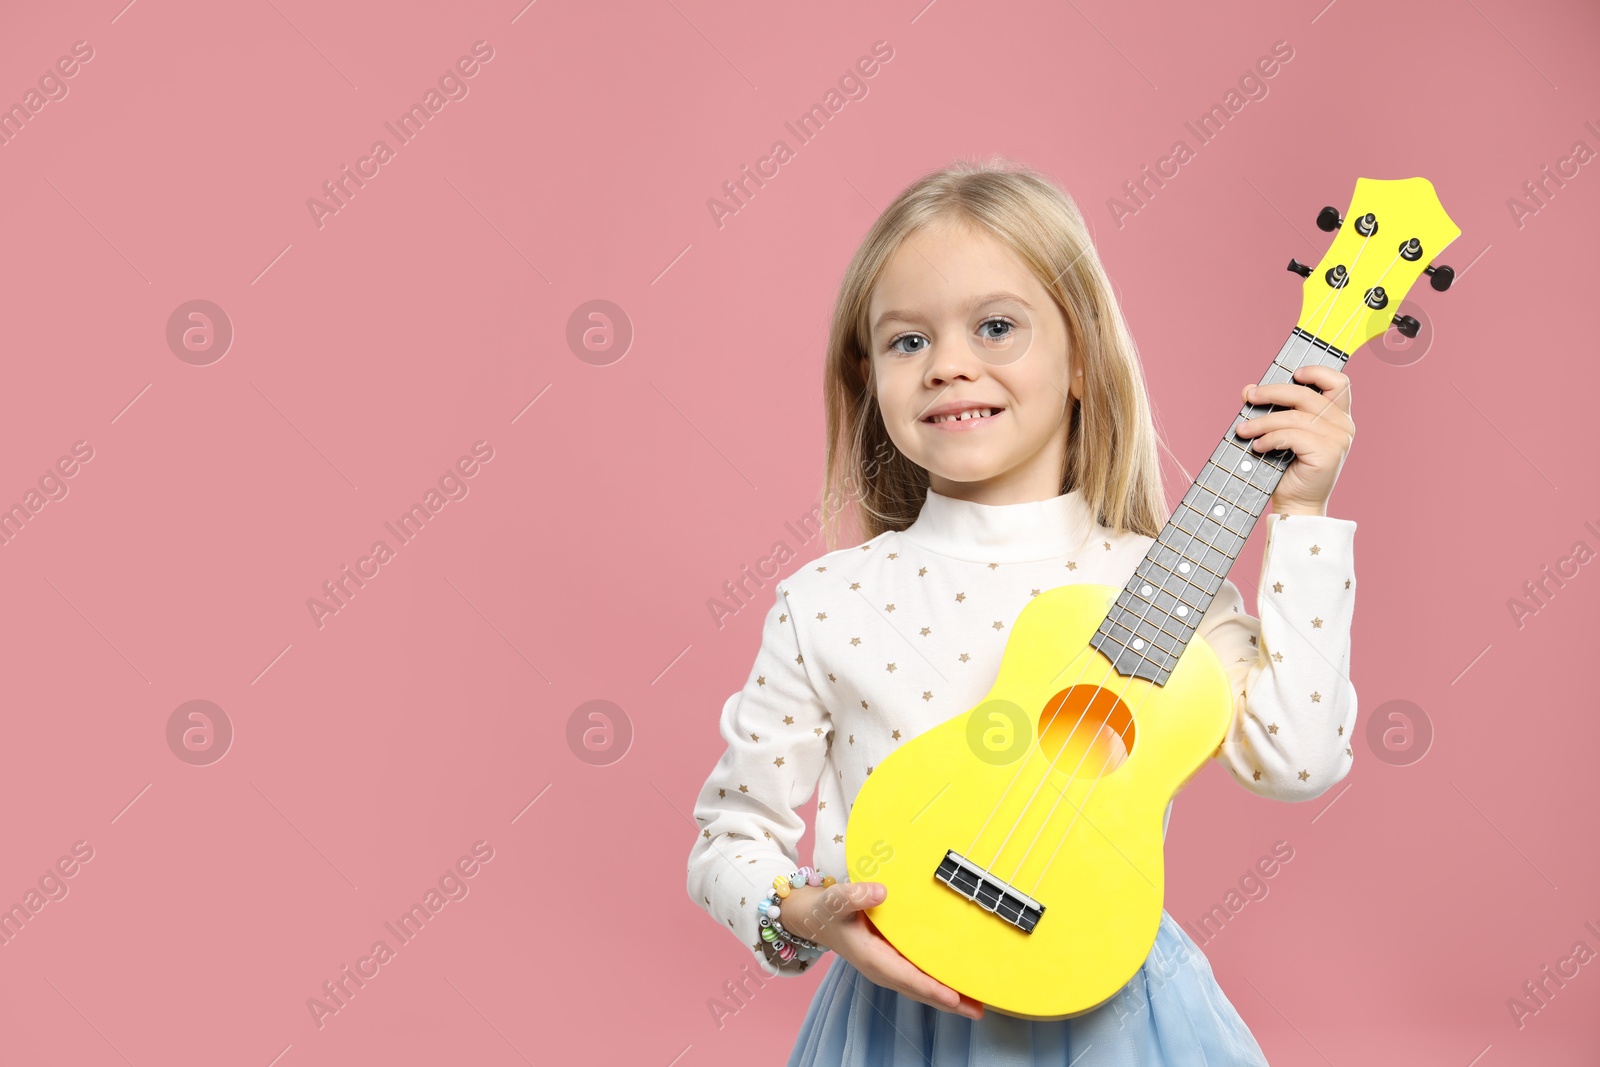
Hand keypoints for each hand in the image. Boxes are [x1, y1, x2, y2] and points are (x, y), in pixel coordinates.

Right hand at [781, 881, 984, 1020]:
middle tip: (979, 1009)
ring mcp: (889, 968)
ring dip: (949, 997)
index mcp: (872, 958)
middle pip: (921, 991)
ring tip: (978, 1003)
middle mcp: (883, 970)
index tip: (955, 997)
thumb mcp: (837, 900)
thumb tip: (881, 892)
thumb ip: (856, 895)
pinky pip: (920, 978)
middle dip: (950, 1002)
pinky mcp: (893, 962)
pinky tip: (957, 984)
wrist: (816, 918)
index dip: (932, 988)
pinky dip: (940, 984)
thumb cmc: (827, 910)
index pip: (908, 978)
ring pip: (923, 987)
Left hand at [1234, 364, 1353, 516]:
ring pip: (1293, 416)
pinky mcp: (1327, 453)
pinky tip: (1259, 447)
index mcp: (1338, 416)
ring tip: (1244, 431)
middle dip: (1273, 392)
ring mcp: (1338, 439)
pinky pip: (1291, 435)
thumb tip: (1248, 389)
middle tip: (1249, 397)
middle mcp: (1343, 425)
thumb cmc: (1288, 468)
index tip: (1293, 373)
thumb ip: (1271, 409)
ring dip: (1263, 422)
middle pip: (1306, 394)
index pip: (1338, 382)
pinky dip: (1270, 438)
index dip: (1317, 372)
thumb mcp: (1281, 432)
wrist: (1296, 504)